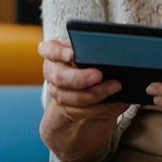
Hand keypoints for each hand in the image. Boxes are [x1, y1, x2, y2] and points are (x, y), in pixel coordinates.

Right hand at [37, 38, 124, 161]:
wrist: (92, 85)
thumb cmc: (93, 62)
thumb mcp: (92, 53)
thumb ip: (94, 54)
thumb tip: (109, 59)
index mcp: (53, 51)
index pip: (48, 49)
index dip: (58, 53)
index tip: (73, 55)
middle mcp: (51, 70)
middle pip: (59, 76)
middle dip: (80, 78)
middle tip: (99, 75)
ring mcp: (55, 90)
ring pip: (67, 97)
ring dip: (93, 94)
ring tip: (114, 87)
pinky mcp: (64, 107)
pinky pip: (77, 111)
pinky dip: (97, 108)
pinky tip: (111, 102)